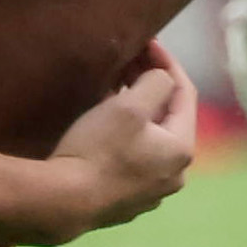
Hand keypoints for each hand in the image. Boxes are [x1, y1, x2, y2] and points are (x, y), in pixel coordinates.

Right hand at [40, 44, 195, 239]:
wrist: (61, 204)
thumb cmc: (99, 151)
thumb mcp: (130, 105)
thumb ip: (155, 82)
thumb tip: (160, 78)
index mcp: (182, 150)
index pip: (185, 93)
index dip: (167, 62)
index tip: (147, 42)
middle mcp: (173, 175)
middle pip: (168, 117)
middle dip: (150, 85)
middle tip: (128, 62)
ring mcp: (149, 192)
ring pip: (149, 138)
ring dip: (137, 109)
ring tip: (115, 87)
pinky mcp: (125, 202)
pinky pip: (133, 157)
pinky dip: (125, 134)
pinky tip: (104, 122)